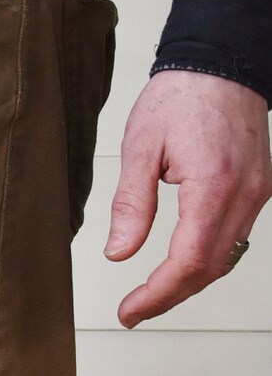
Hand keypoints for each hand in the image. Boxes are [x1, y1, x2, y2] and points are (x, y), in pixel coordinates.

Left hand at [104, 69, 271, 326]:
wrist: (222, 63)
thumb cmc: (182, 96)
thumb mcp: (141, 148)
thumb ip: (131, 205)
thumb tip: (119, 252)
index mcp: (213, 185)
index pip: (189, 261)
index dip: (158, 294)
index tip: (130, 311)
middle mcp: (244, 194)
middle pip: (210, 268)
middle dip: (170, 297)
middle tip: (133, 312)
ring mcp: (256, 192)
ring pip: (226, 258)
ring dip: (189, 283)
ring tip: (150, 296)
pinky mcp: (257, 188)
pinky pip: (235, 238)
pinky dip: (207, 260)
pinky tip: (181, 267)